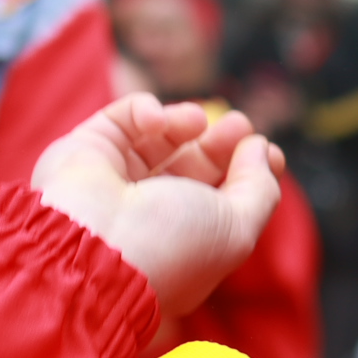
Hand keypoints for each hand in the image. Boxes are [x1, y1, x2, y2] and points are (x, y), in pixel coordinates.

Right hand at [32, 95, 282, 316]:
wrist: (91, 246)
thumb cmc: (169, 246)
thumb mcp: (236, 228)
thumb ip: (260, 189)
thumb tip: (262, 148)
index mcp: (182, 245)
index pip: (219, 201)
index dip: (246, 172)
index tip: (270, 150)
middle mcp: (146, 216)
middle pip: (193, 167)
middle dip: (221, 143)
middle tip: (238, 124)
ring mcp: (115, 183)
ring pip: (160, 140)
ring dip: (187, 121)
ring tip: (198, 120)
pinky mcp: (87, 151)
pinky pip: (123, 118)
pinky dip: (146, 111)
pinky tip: (156, 122)